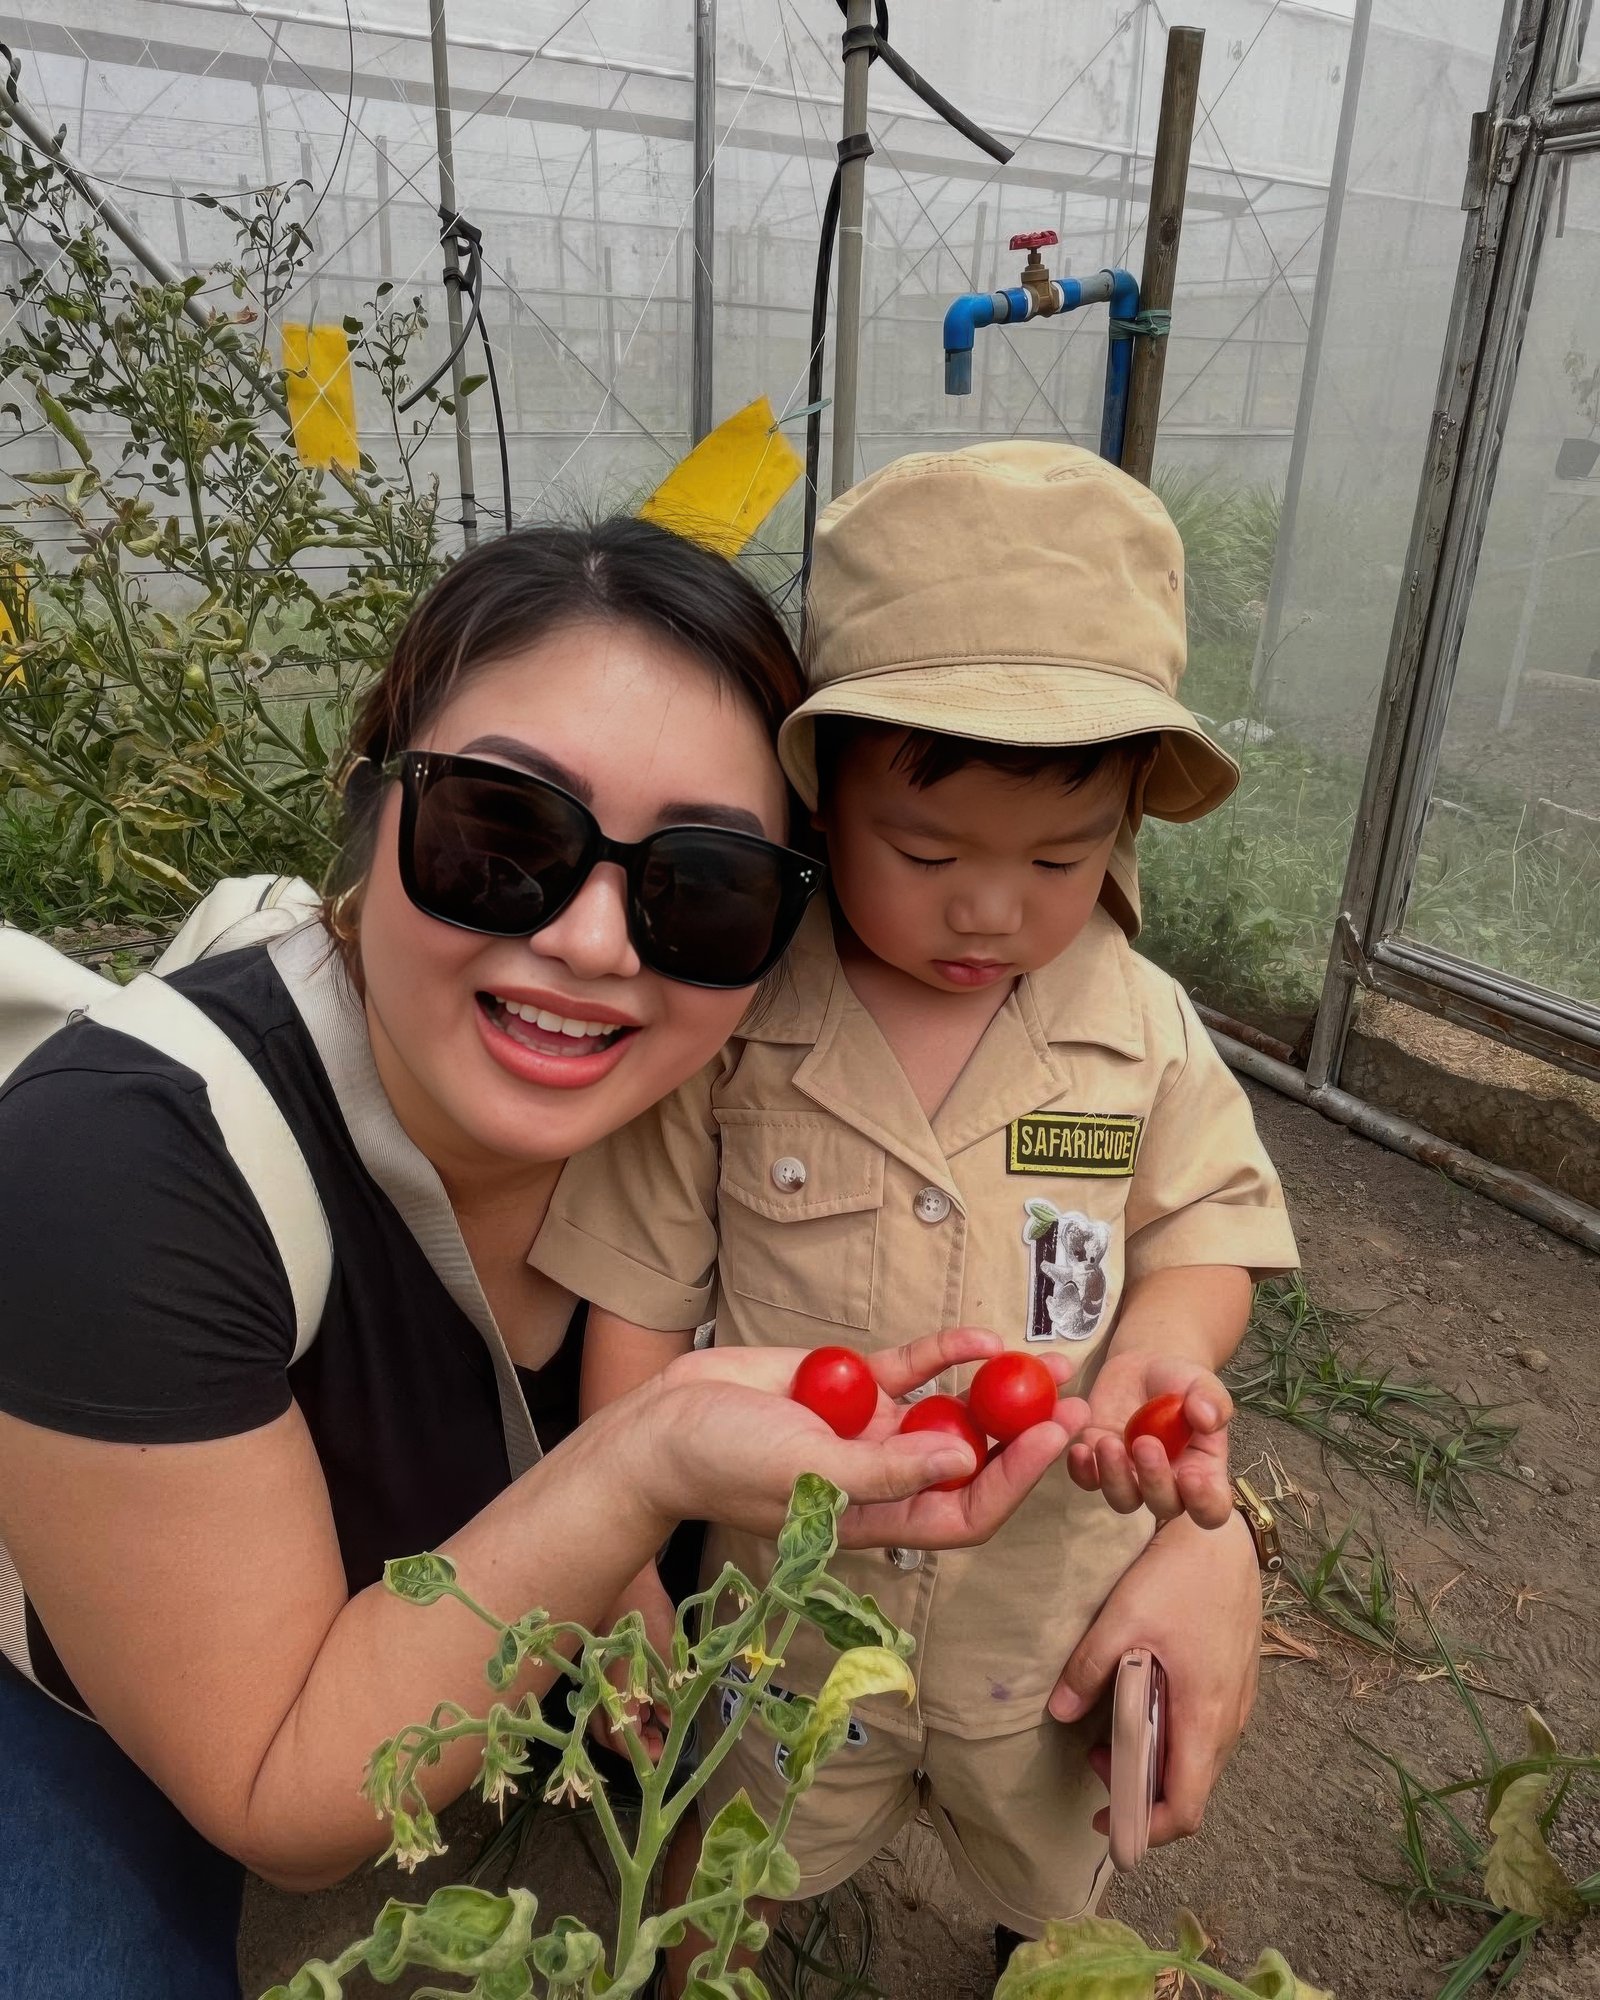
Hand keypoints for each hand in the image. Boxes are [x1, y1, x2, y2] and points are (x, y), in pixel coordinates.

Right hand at [589, 1563, 676, 1761]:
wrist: (625, 1581)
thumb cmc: (647, 1620)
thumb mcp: (666, 1659)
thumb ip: (665, 1696)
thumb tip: (665, 1720)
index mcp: (614, 1695)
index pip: (621, 1743)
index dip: (642, 1753)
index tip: (663, 1751)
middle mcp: (597, 1691)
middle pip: (606, 1734)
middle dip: (631, 1744)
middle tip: (656, 1740)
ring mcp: (593, 1676)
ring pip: (603, 1714)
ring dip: (625, 1724)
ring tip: (651, 1718)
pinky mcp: (594, 1662)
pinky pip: (602, 1696)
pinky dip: (618, 1704)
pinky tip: (640, 1695)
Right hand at [642, 1328, 1089, 1551]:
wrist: (660, 1428)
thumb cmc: (722, 1466)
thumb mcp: (806, 1473)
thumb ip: (883, 1469)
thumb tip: (962, 1460)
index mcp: (876, 1519)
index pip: (964, 1511)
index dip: (1014, 1481)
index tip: (1054, 1439)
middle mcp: (883, 1476)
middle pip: (972, 1461)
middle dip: (1025, 1437)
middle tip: (1076, 1403)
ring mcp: (869, 1429)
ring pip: (951, 1409)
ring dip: (999, 1392)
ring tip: (1049, 1365)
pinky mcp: (849, 1385)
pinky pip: (912, 1368)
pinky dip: (947, 1353)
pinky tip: (982, 1337)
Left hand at [1050, 1510, 1259, 1847]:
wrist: (1223, 1535)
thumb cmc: (1176, 1574)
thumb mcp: (1122, 1618)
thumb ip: (1089, 1669)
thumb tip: (1060, 1711)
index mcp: (1204, 1717)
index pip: (1184, 1809)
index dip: (1144, 1830)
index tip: (1105, 1822)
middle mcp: (1229, 1721)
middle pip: (1191, 1791)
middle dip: (1142, 1794)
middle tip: (1098, 1763)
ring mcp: (1238, 1703)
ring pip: (1200, 1763)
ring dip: (1157, 1765)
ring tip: (1114, 1732)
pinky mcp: (1236, 1683)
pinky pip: (1207, 1734)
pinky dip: (1173, 1739)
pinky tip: (1143, 1701)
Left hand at [1066, 1349, 1232, 1525]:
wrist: (1145, 1367)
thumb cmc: (1182, 1382)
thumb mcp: (1202, 1383)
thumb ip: (1211, 1400)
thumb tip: (1207, 1419)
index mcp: (1204, 1471)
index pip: (1211, 1508)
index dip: (1202, 1503)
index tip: (1190, 1476)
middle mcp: (1169, 1483)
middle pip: (1164, 1506)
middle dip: (1153, 1481)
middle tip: (1145, 1443)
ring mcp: (1132, 1476)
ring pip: (1124, 1500)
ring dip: (1114, 1478)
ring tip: (1108, 1442)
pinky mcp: (1099, 1464)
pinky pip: (1088, 1481)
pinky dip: (1082, 1471)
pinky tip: (1081, 1448)